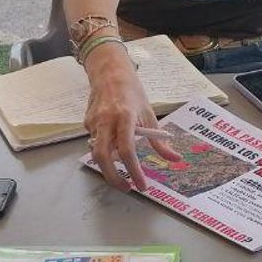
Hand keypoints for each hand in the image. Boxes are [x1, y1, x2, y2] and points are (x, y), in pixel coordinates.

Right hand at [83, 44, 179, 191]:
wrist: (109, 72)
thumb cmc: (133, 93)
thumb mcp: (149, 115)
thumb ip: (159, 141)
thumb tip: (175, 159)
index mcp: (125, 117)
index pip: (128, 150)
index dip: (134, 171)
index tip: (142, 186)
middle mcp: (106, 120)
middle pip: (103, 157)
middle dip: (113, 177)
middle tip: (126, 188)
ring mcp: (93, 121)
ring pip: (96, 152)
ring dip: (108, 166)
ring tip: (121, 171)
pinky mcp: (86, 122)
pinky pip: (95, 142)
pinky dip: (105, 149)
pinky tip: (113, 144)